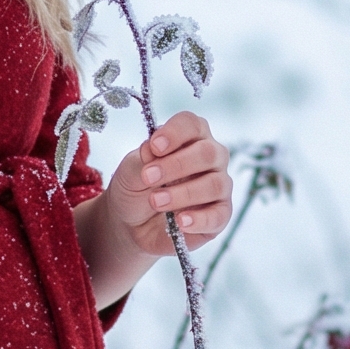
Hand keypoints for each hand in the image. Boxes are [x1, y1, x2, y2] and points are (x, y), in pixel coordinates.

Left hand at [106, 110, 232, 260]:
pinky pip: (219, 214)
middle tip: (148, 177)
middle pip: (207, 153)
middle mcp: (210, 157)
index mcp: (189, 137)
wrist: (132, 224)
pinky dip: (199, 219)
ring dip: (183, 193)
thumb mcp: (129, 172)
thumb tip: (151, 150)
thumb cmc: (136, 188)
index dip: (175, 132)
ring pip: (214, 184)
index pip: (191, 124)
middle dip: (176, 165)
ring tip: (156, 202)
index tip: (155, 146)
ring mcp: (218, 185)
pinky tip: (180, 221)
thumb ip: (141, 160)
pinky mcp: (220, 214)